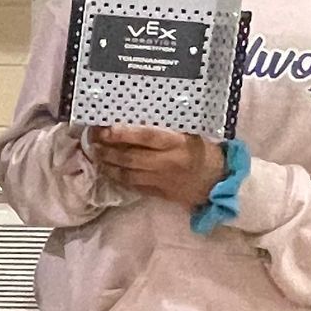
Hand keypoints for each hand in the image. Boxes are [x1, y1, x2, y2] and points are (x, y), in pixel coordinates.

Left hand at [89, 125, 225, 208]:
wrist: (218, 181)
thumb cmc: (202, 151)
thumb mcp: (189, 133)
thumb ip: (165, 128)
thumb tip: (134, 117)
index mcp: (176, 144)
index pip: (145, 138)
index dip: (123, 134)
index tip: (105, 128)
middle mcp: (166, 163)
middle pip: (130, 158)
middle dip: (107, 150)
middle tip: (92, 140)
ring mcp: (161, 180)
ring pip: (127, 174)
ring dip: (108, 165)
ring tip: (96, 155)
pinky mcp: (158, 193)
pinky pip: (133, 186)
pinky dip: (118, 178)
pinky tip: (108, 171)